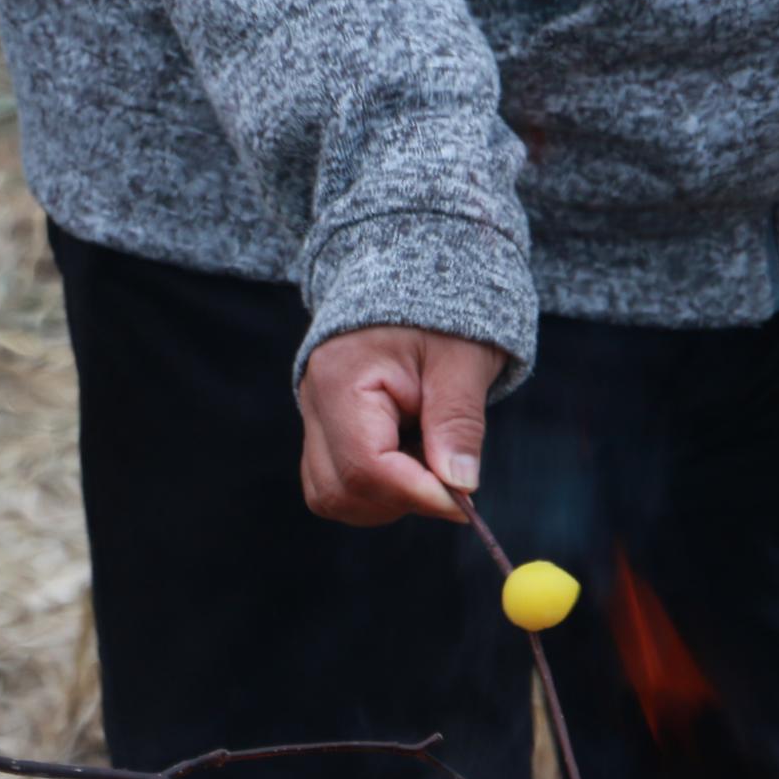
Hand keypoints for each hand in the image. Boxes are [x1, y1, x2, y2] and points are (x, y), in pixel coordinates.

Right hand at [297, 327, 501, 526]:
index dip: (417, 494)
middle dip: (400, 499)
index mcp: (341, 378)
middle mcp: (315, 402)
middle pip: (340, 491)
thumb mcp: (463, 361)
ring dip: (387, 498)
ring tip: (428, 457)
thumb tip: (460, 485)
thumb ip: (458, 422)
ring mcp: (315, 418)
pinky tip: (410, 459)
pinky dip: (377, 489)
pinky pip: (337, 483)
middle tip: (448, 476)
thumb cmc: (442, 312)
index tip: (464, 504)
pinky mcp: (325, 430)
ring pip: (333, 496)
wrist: (414, 274)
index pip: (366, 466)